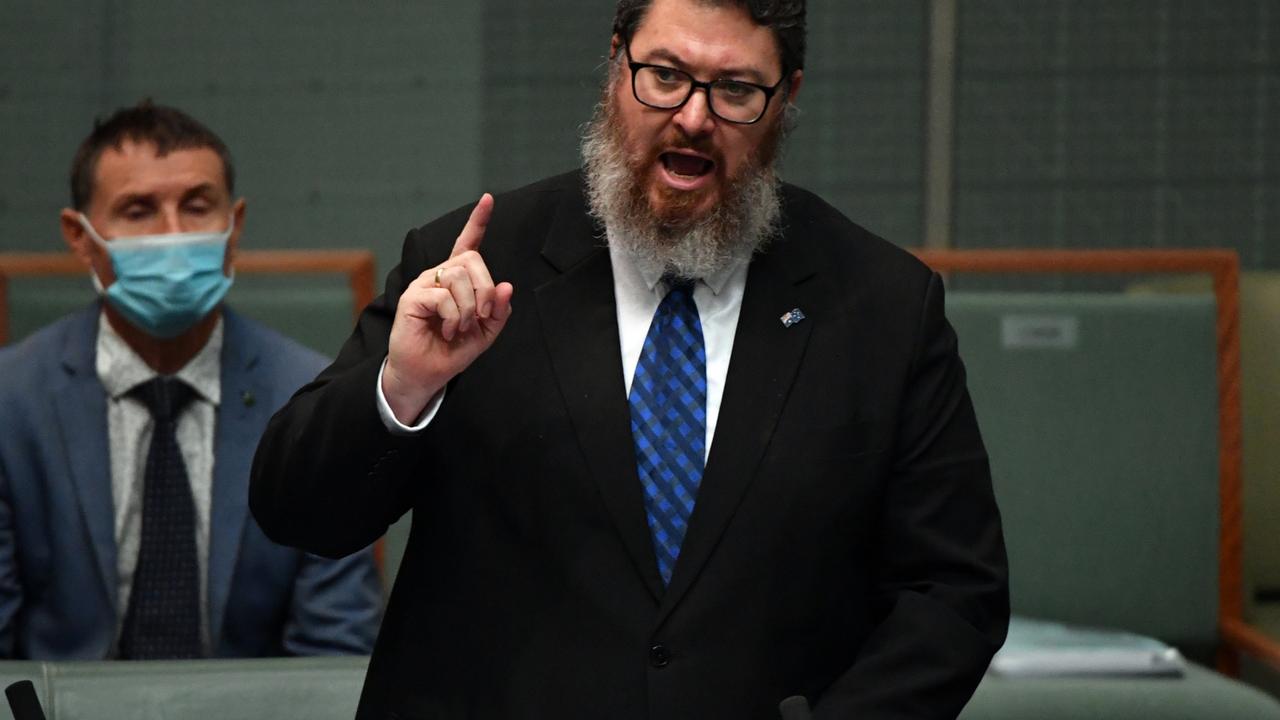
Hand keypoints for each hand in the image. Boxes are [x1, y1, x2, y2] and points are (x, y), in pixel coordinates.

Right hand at [382, 193, 513, 422]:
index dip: (478, 221)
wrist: (427, 374)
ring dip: (469, 308)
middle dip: (485, 290)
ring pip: (459, 276)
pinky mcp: (412, 298)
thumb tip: (506, 286)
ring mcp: (424, 284)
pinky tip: (448, 331)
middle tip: (481, 317)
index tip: (488, 199)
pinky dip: (455, 317)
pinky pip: (444, 296)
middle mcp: (439, 275)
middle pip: (472, 260)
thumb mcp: (485, 332)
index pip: (467, 244)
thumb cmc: (452, 351)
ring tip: (461, 328)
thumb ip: (498, 310)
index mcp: (457, 280)